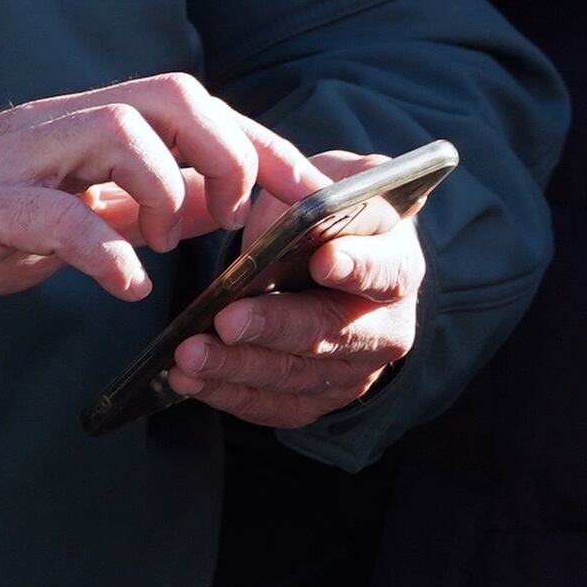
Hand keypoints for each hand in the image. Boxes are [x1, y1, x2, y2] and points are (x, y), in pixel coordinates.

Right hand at [0, 73, 317, 314]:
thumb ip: (142, 196)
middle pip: (166, 96)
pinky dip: (100, 246)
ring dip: (165, 185)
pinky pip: (52, 213)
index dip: (259, 141)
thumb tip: (216, 199)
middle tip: (239, 214)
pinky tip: (125, 284)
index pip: (193, 107)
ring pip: (115, 130)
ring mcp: (21, 157)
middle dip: (226, 148)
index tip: (309, 189)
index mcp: (91, 125)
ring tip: (166, 240)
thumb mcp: (76, 206)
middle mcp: (62, 125)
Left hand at [167, 147, 427, 431]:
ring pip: (296, 376)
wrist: (326, 261)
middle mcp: (386, 327)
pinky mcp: (318, 400)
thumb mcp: (332, 180)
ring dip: (238, 367)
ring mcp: (353, 370)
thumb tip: (308, 193)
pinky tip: (188, 380)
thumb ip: (325, 181)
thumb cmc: (326, 216)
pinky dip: (228, 395)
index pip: (387, 271)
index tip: (324, 260)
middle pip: (332, 333)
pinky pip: (274, 407)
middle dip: (276, 326)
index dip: (358, 267)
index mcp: (398, 264)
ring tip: (189, 354)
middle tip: (228, 319)